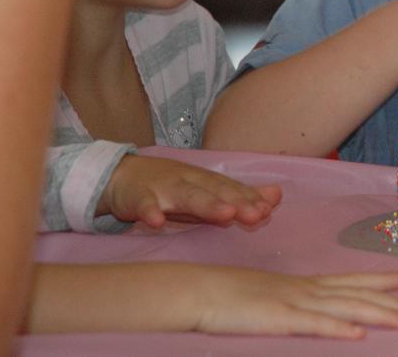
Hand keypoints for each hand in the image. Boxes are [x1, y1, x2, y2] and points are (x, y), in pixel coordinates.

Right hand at [100, 155, 281, 228]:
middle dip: (237, 202)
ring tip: (225, 215)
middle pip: (215, 191)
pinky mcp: (137, 197)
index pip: (232, 190)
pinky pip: (144, 204)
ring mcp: (163, 187)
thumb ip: (239, 195)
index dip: (250, 199)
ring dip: (206, 204)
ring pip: (186, 196)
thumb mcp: (206, 190)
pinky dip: (150, 211)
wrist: (121, 176)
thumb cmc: (171, 188)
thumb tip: (276, 196)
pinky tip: (157, 222)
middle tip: (256, 214)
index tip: (268, 210)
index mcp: (206, 181)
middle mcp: (189, 181)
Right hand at [191, 268, 397, 336]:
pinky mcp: (281, 319)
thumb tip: (307, 310)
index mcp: (304, 285)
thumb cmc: (230, 297)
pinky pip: (315, 325)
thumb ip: (291, 303)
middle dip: (395, 304)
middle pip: (359, 296)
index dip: (380, 279)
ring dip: (381, 316)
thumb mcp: (268, 297)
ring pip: (348, 309)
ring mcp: (296, 303)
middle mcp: (307, 290)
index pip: (350, 280)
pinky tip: (359, 336)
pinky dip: (339, 329)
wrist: (200, 290)